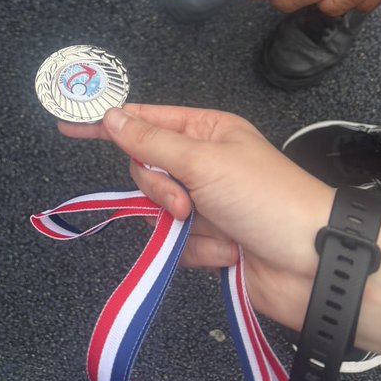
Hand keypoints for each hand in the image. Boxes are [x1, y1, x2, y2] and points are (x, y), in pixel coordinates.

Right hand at [61, 104, 332, 332]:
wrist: (311, 265)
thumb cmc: (266, 198)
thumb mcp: (204, 161)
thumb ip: (151, 143)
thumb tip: (111, 115)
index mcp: (207, 131)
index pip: (146, 120)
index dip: (110, 123)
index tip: (69, 123)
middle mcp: (204, 163)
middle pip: (146, 168)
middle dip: (159, 188)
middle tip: (184, 202)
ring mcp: (206, 204)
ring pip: (158, 209)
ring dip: (178, 223)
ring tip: (209, 229)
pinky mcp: (209, 243)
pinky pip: (175, 244)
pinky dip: (195, 250)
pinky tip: (225, 253)